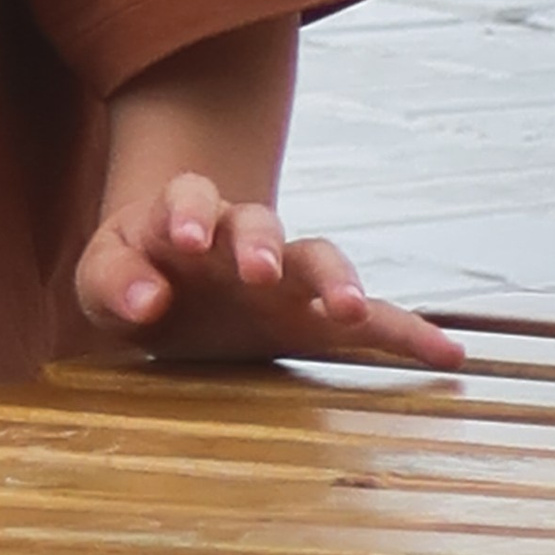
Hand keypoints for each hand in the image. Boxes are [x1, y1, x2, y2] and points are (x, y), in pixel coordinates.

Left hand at [76, 175, 463, 373]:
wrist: (167, 284)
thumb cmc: (133, 275)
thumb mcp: (103, 276)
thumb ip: (114, 280)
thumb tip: (145, 303)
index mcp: (185, 217)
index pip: (191, 196)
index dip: (189, 211)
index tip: (186, 239)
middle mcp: (244, 236)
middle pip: (260, 222)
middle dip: (262, 244)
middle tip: (259, 271)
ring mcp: (286, 275)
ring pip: (319, 258)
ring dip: (336, 278)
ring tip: (348, 309)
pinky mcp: (315, 317)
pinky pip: (373, 321)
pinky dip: (409, 335)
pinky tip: (450, 357)